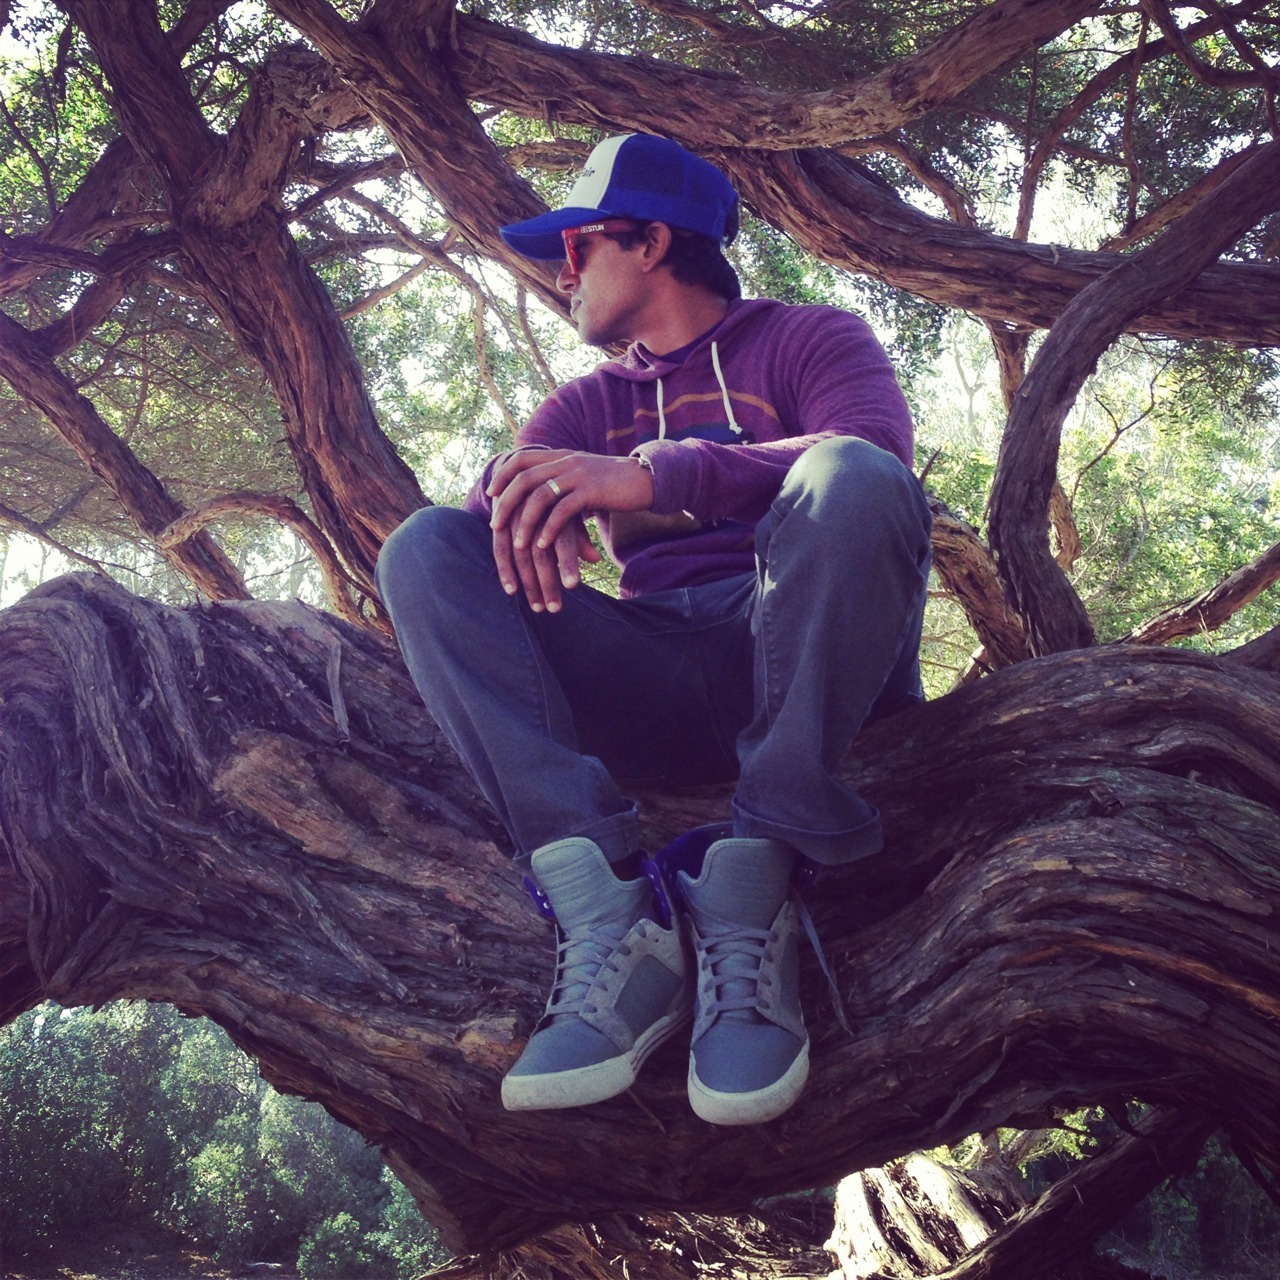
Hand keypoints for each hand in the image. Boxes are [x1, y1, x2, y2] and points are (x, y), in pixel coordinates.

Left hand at [487, 450, 654, 611]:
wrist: (646, 479)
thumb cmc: (612, 484)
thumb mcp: (582, 475)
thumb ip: (560, 480)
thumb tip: (539, 494)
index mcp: (560, 456)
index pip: (520, 459)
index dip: (502, 476)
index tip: (491, 495)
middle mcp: (566, 461)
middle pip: (524, 478)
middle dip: (506, 503)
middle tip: (495, 525)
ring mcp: (578, 475)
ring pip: (540, 496)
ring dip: (525, 521)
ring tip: (517, 543)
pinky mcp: (592, 491)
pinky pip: (563, 511)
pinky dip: (549, 529)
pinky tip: (543, 545)